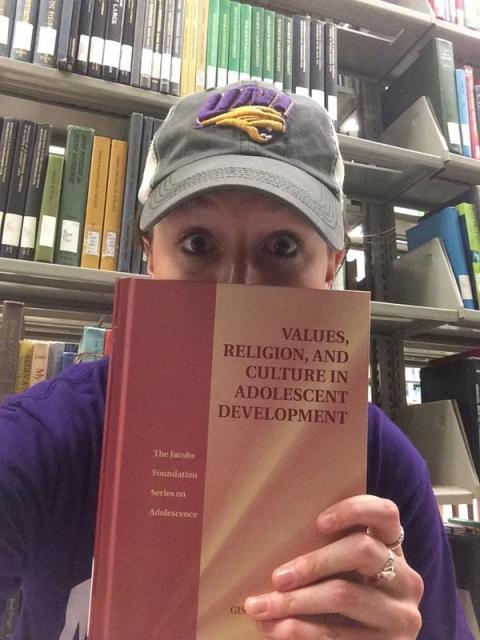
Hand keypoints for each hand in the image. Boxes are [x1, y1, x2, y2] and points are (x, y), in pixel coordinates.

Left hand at [244, 495, 423, 638]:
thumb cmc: (344, 601)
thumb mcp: (345, 575)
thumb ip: (325, 554)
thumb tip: (270, 543)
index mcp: (393, 549)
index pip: (386, 513)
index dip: (354, 510)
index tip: (319, 523)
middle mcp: (406, 579)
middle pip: (362, 551)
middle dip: (313, 563)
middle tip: (277, 577)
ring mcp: (402, 616)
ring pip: (346, 594)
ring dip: (296, 602)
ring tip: (262, 609)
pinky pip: (341, 635)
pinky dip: (304, 632)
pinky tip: (279, 631)